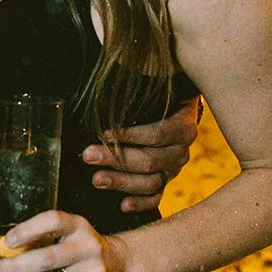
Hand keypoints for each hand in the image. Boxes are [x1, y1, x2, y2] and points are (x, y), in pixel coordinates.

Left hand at [0, 209, 127, 271]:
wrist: (125, 267)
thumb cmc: (86, 249)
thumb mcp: (72, 234)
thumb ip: (45, 239)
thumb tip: (3, 252)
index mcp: (79, 227)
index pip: (53, 221)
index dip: (29, 229)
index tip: (8, 240)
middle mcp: (88, 248)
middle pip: (48, 258)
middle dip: (17, 267)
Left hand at [80, 95, 198, 211]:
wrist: (174, 110)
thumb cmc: (157, 98)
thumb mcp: (153, 88)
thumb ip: (137, 84)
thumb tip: (112, 66)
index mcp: (183, 125)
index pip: (157, 134)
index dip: (130, 135)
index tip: (103, 133)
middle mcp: (181, 150)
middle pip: (150, 160)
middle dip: (116, 158)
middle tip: (89, 155)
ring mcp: (173, 169)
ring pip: (150, 181)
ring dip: (122, 182)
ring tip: (97, 179)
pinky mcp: (165, 182)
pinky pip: (155, 198)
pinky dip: (140, 204)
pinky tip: (123, 206)